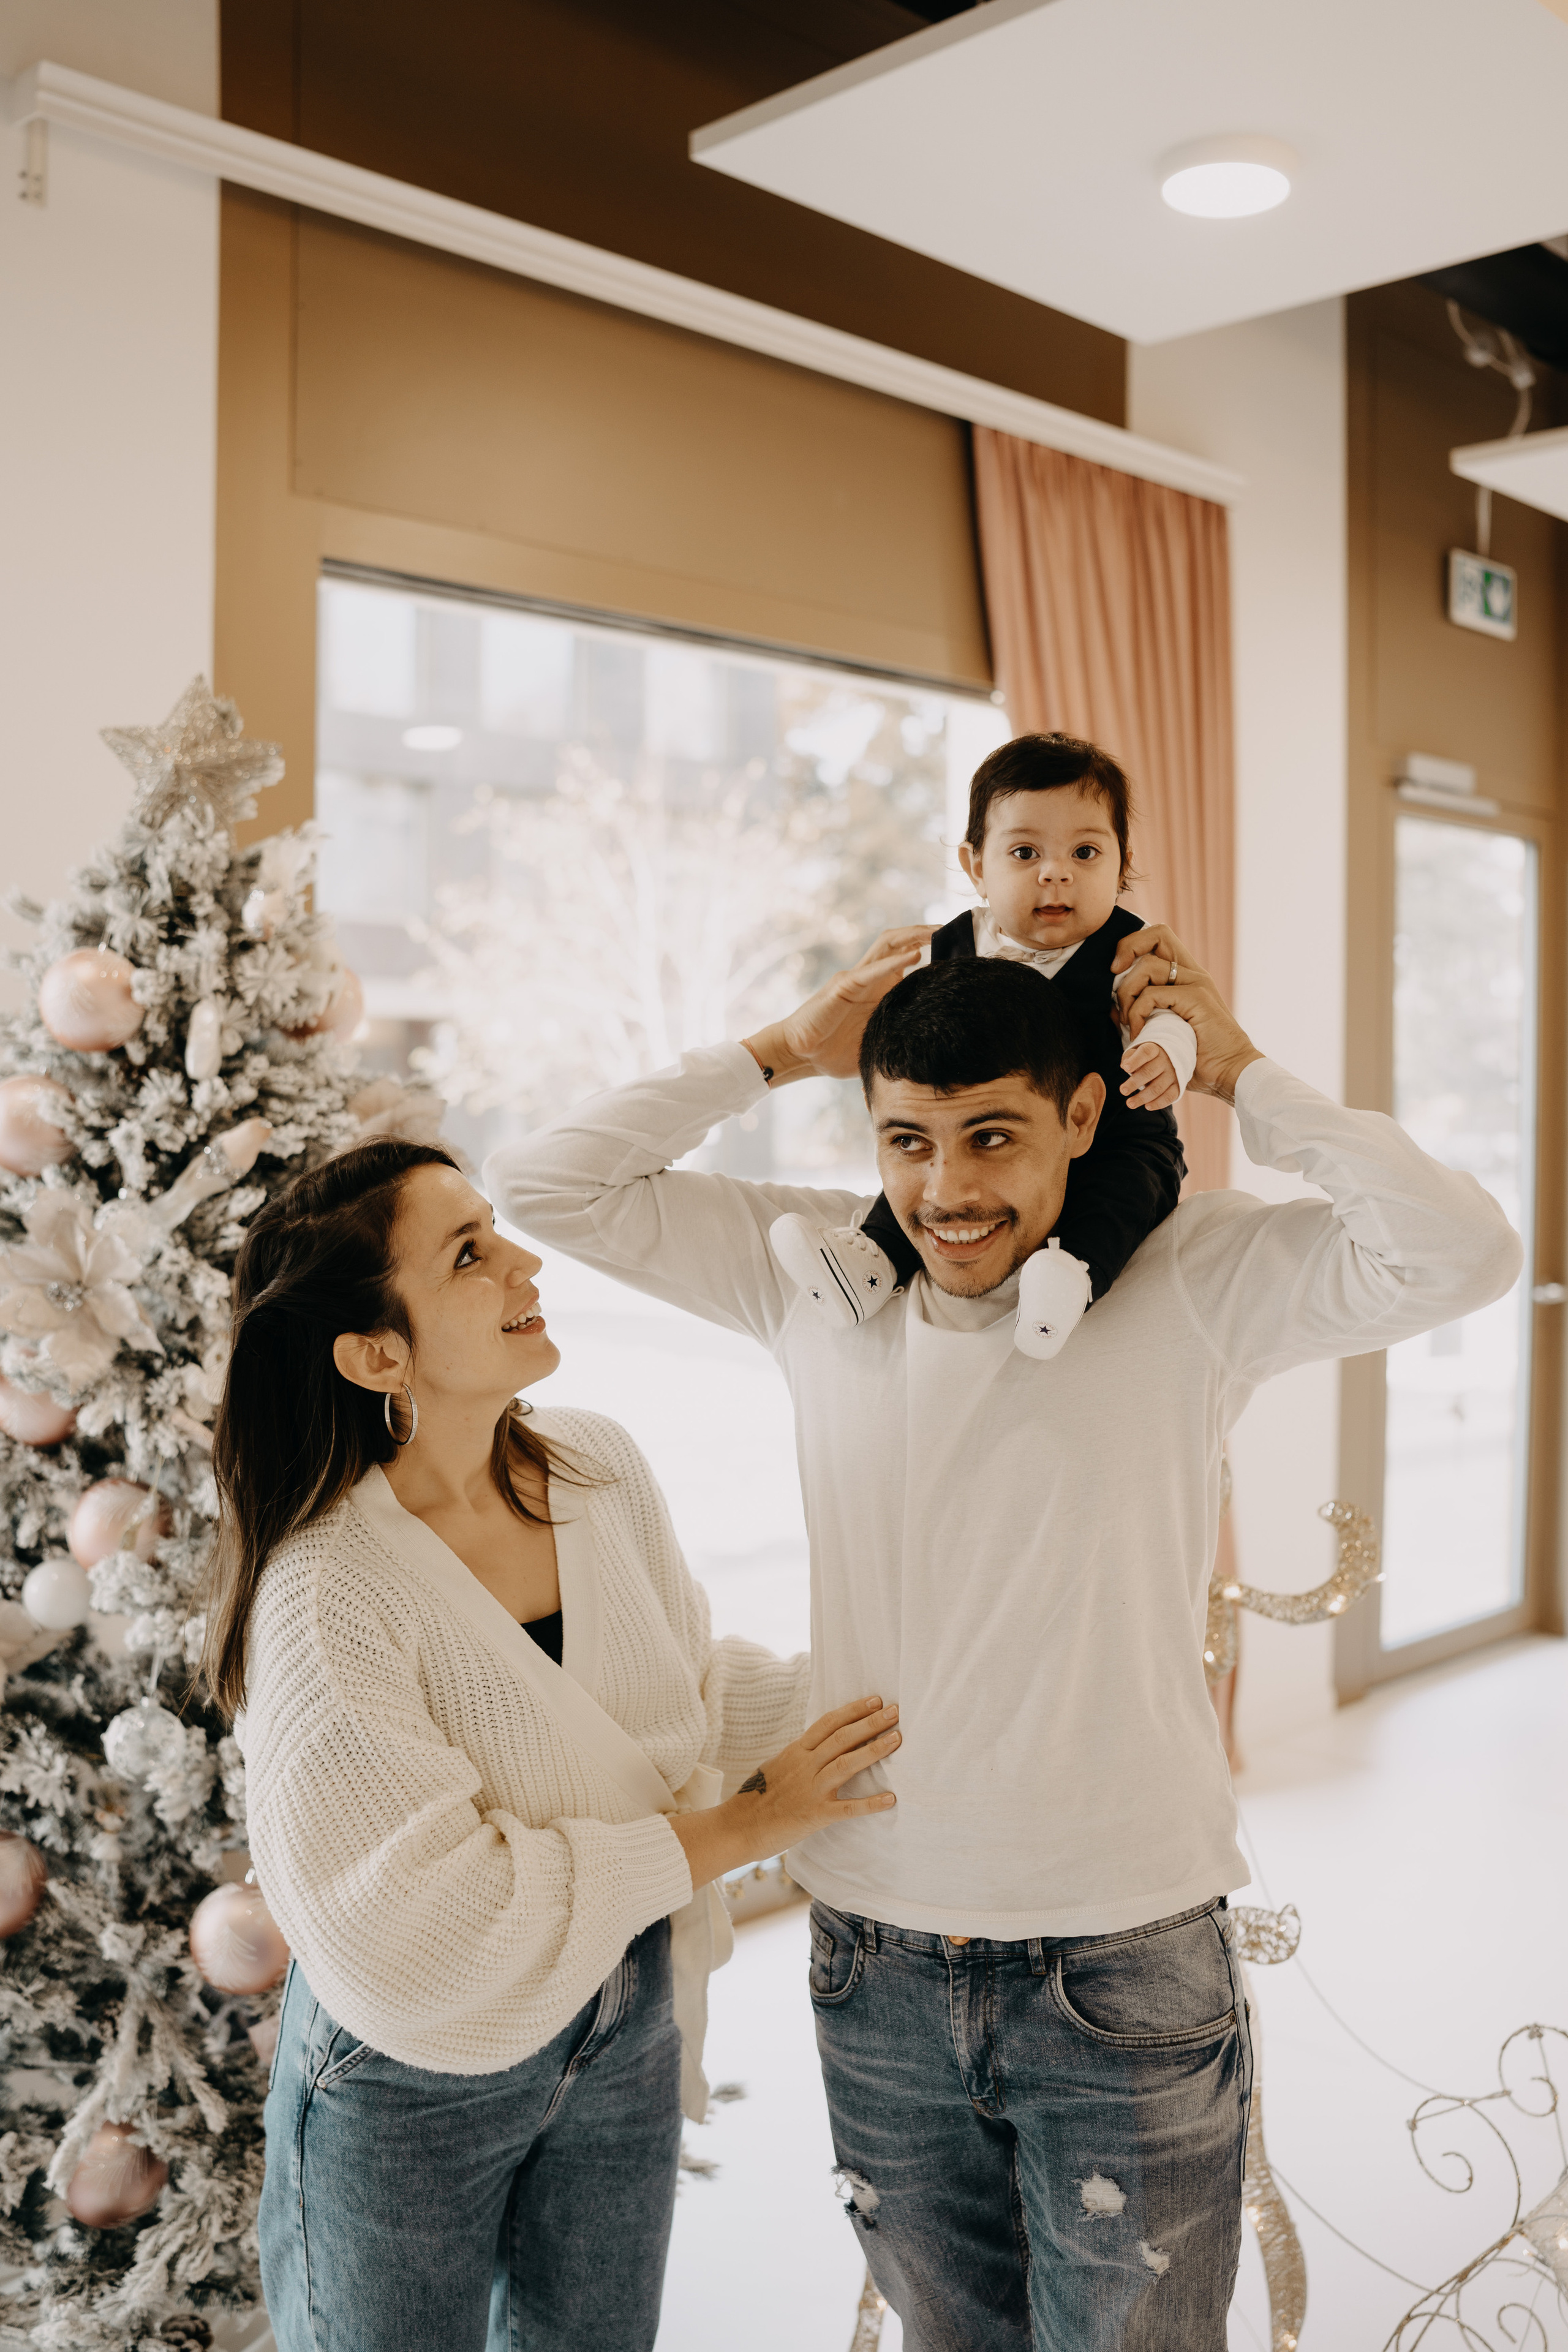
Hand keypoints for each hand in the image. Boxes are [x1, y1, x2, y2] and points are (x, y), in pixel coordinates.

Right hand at [667, 1698, 899, 1890]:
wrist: (738, 1826)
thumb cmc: (757, 1797)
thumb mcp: (778, 1765)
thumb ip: (801, 1754)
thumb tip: (823, 1744)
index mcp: (795, 1751)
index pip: (828, 1723)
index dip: (853, 1710)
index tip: (876, 1700)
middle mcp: (804, 1765)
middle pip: (841, 1738)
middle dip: (870, 1723)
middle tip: (896, 1712)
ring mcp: (809, 1789)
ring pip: (846, 1764)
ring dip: (874, 1750)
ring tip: (897, 1740)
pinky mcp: (814, 1815)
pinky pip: (847, 1808)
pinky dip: (870, 1803)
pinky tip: (890, 1799)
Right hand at [742, 929, 934, 1085]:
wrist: (801, 1055)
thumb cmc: (836, 1052)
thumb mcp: (880, 1043)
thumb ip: (901, 1037)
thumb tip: (937, 1050)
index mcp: (879, 989)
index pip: (906, 957)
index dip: (929, 948)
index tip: (958, 947)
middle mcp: (869, 977)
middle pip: (898, 942)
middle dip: (924, 931)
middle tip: (951, 928)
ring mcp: (856, 979)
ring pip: (886, 945)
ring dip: (913, 935)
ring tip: (937, 930)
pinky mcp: (842, 987)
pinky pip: (871, 970)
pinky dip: (893, 962)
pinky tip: (914, 955)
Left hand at [1109, 925, 1261, 1104]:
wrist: (1230, 1071)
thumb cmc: (1196, 1056)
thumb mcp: (1163, 1030)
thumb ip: (1141, 1015)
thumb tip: (1112, 1009)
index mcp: (1186, 975)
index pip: (1158, 937)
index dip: (1132, 944)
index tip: (1116, 970)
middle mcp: (1193, 972)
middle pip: (1157, 933)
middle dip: (1127, 949)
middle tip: (1113, 975)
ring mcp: (1197, 983)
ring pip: (1148, 966)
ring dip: (1127, 994)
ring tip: (1128, 1022)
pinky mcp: (1196, 998)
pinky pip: (1152, 994)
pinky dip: (1137, 1013)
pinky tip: (1138, 1033)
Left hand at [1120, 1040, 1178, 1111]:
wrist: (1171, 1059)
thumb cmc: (1147, 1058)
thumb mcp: (1137, 1052)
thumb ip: (1129, 1057)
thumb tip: (1124, 1065)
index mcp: (1155, 1049)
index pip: (1146, 1052)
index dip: (1136, 1060)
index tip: (1125, 1068)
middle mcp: (1166, 1060)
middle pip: (1149, 1072)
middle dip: (1134, 1083)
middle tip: (1123, 1091)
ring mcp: (1173, 1073)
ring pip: (1158, 1087)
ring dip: (1143, 1097)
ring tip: (1130, 1103)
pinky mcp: (1178, 1086)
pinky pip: (1170, 1096)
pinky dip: (1158, 1103)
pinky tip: (1147, 1106)